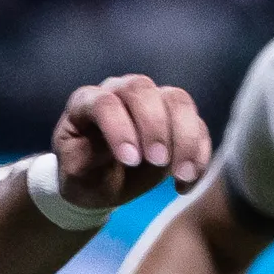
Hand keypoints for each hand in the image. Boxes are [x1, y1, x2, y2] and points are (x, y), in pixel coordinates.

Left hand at [49, 73, 212, 215]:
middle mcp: (120, 92)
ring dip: (185, 138)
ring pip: (178, 100)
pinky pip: (197, 126)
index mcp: (87, 101)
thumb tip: (126, 149)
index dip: (120, 129)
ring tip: (181, 175)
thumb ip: (90, 156)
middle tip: (159, 162)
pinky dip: (198, 155)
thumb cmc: (83, 173)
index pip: (105, 103)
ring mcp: (151, 100)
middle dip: (155, 127)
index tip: (130, 161)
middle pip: (143, 90)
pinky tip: (185, 184)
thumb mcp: (76, 172)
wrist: (98, 183)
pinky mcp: (176, 118)